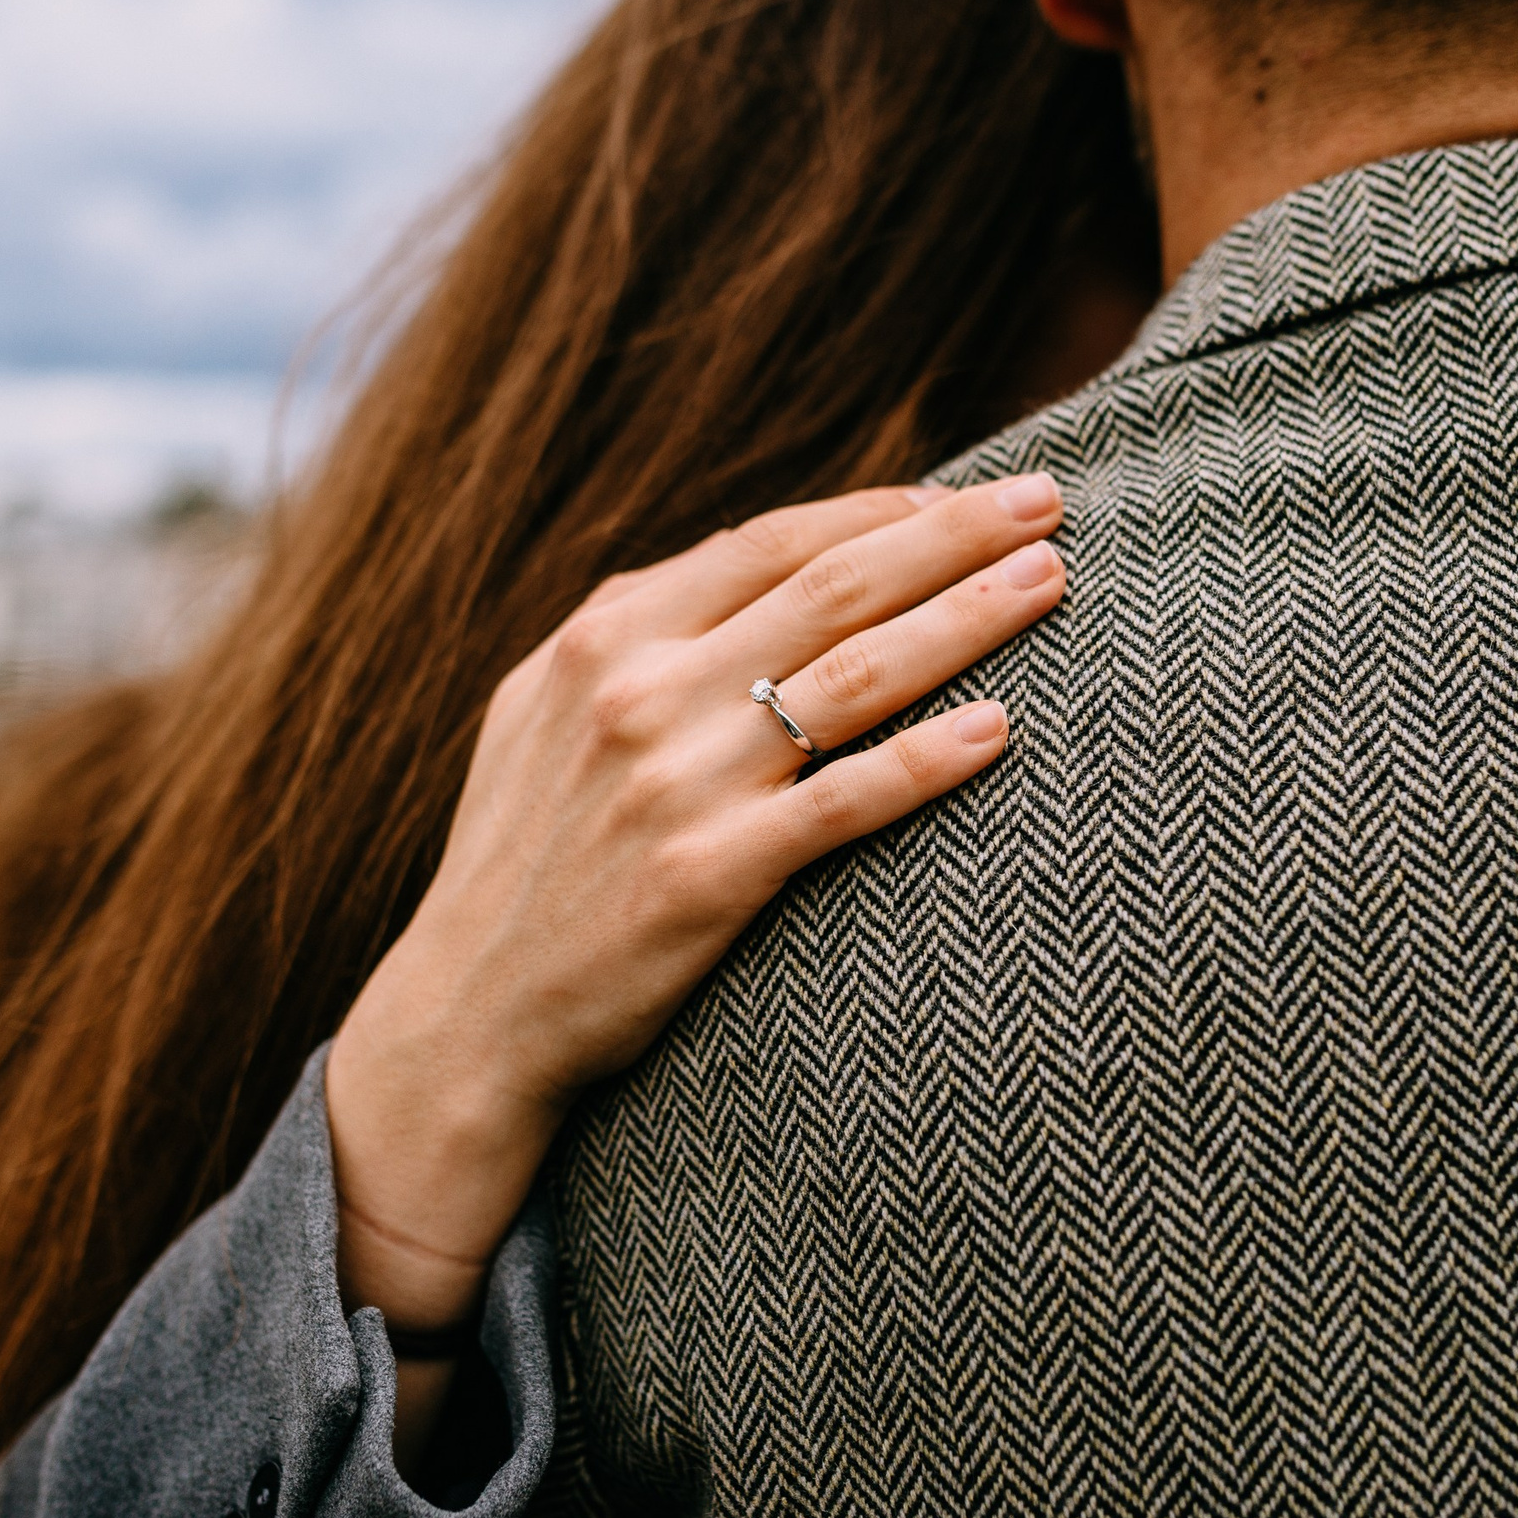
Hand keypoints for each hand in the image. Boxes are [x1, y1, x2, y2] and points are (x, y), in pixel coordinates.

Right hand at [324, 474, 1065, 1415]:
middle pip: (833, 587)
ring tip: (1047, 581)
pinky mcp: (706, 876)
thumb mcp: (546, 713)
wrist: (466, 1019)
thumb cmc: (526, 859)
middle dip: (953, 536)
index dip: (879, 512)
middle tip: (1050, 501)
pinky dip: (925, 761)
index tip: (965, 499)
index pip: (771, 543)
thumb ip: (641, 634)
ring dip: (966, 620)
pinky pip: (843, 802)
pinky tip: (997, 730)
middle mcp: (639, 690)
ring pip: (855, 676)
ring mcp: (674, 782)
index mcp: (605, 635)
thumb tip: (757, 567)